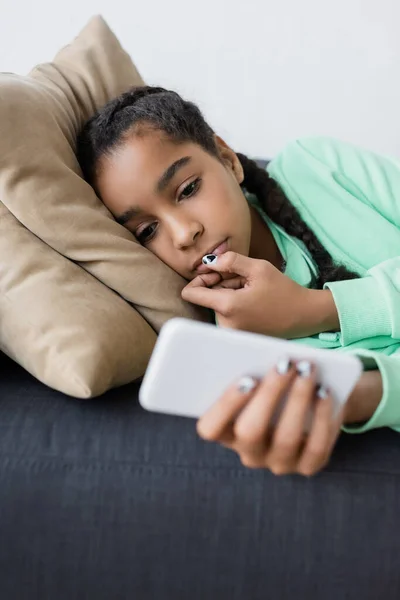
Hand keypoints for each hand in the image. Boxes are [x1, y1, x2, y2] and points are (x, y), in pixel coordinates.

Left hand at [182, 251, 338, 337]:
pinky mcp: (237, 336)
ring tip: (252, 291)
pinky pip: (225, 315)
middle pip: (205, 297)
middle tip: (244, 281)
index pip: (190, 293)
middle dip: (220, 285)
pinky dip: (234, 305)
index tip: (217, 273)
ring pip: (216, 305)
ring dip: (229, 294)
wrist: (304, 315)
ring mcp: (230, 333)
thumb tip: (207, 262)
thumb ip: (229, 261)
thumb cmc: (284, 290)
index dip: (200, 278)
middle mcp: (225, 324)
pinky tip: (253, 303)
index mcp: (227, 307)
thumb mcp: (258, 267)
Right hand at [197, 359, 344, 476]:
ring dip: (298, 399)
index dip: (226, 405)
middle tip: (285, 363)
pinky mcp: (308, 466)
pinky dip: (322, 417)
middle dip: (269, 394)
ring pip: (286, 438)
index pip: (211, 428)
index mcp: (226, 432)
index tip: (247, 377)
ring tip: (308, 369)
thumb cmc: (273, 386)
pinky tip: (325, 391)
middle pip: (250, 432)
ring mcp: (278, 463)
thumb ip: (252, 372)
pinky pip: (316, 447)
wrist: (308, 408)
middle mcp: (248, 453)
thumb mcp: (258, 380)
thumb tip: (262, 358)